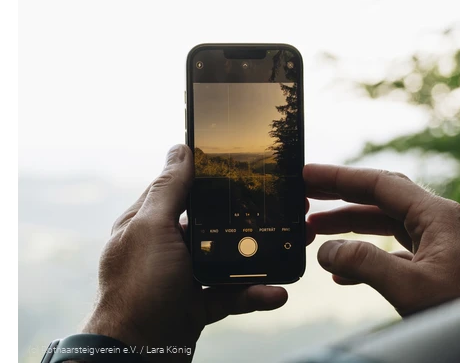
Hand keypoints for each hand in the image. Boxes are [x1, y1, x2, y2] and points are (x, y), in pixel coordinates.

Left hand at [83, 145, 308, 362]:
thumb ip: (169, 190)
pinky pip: (233, 294)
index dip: (213, 178)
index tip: (249, 169)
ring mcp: (184, 276)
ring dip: (260, 258)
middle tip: (283, 209)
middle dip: (249, 218)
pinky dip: (255, 294)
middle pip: (214, 224)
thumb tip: (180, 149)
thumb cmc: (137, 288)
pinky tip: (277, 293)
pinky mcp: (198, 304)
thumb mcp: (151, 228)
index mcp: (151, 223)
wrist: (135, 355)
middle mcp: (167, 247)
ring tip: (291, 247)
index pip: (184, 190)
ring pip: (229, 259)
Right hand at [304, 164, 459, 315]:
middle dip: (340, 199)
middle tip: (305, 196)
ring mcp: (439, 244)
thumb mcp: (410, 288)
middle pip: (379, 200)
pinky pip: (394, 253)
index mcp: (436, 215)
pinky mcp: (437, 266)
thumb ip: (364, 265)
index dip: (339, 177)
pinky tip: (343, 273)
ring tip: (314, 231)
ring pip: (384, 226)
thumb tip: (326, 251)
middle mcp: (438, 222)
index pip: (379, 184)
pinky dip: (367, 258)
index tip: (307, 175)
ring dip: (350, 228)